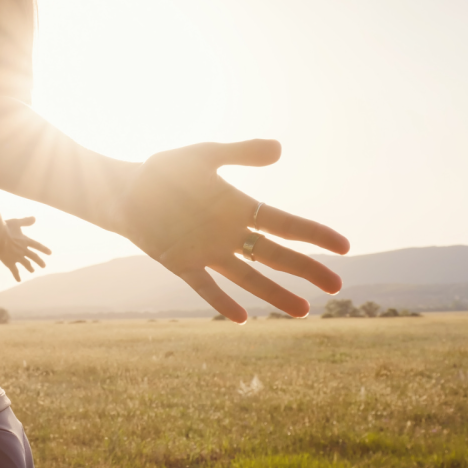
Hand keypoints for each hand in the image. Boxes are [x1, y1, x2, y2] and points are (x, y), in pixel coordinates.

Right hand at [0, 217, 51, 281]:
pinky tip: (19, 280)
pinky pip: (15, 271)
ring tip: (32, 271)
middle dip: (39, 261)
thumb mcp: (17, 222)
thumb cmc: (5, 227)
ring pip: (26, 264)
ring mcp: (17, 257)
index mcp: (26, 241)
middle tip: (44, 266)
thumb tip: (34, 218)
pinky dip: (17, 276)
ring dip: (30, 268)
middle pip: (34, 257)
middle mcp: (23, 250)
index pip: (38, 246)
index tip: (50, 253)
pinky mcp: (9, 262)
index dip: (44, 249)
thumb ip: (26, 221)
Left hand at [119, 139, 349, 322]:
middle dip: (306, 270)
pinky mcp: (182, 264)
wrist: (123, 190)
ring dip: (274, 294)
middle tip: (337, 286)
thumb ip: (240, 153)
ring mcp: (207, 252)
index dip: (314, 235)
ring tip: (303, 311)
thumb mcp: (203, 156)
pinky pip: (206, 287)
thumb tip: (279, 149)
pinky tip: (243, 318)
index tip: (344, 247)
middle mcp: (229, 234)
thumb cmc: (163, 172)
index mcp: (239, 208)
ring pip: (248, 278)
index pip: (285, 224)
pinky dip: (222, 302)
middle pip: (275, 256)